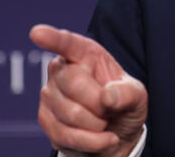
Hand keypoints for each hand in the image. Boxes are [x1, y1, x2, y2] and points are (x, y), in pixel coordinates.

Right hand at [30, 24, 147, 156]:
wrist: (115, 134)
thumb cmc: (123, 105)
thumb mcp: (137, 96)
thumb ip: (128, 93)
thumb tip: (108, 96)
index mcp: (85, 54)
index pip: (68, 43)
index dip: (53, 38)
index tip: (37, 33)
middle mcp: (61, 69)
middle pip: (73, 82)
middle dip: (99, 103)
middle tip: (110, 110)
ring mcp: (49, 94)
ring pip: (70, 113)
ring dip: (97, 125)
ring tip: (105, 122)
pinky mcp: (45, 119)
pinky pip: (66, 134)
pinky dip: (91, 142)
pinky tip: (104, 139)